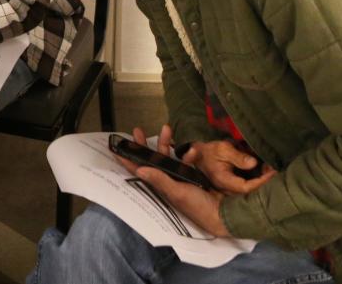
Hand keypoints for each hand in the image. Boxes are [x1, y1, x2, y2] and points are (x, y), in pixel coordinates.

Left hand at [115, 125, 229, 237]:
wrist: (226, 212)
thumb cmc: (199, 207)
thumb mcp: (177, 193)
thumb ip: (160, 180)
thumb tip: (139, 169)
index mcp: (160, 186)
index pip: (139, 171)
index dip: (128, 160)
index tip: (115, 148)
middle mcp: (168, 180)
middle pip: (151, 159)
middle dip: (144, 145)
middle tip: (137, 130)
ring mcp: (180, 176)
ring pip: (168, 156)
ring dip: (166, 143)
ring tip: (166, 129)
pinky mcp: (194, 172)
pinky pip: (186, 158)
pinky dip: (189, 152)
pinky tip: (194, 149)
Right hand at [183, 139, 276, 194]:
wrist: (198, 154)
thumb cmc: (209, 151)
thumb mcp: (222, 149)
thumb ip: (238, 157)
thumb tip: (253, 163)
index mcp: (223, 180)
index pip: (246, 187)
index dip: (261, 181)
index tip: (272, 172)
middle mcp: (226, 188)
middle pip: (250, 192)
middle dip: (264, 181)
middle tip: (273, 169)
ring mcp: (229, 188)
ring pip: (249, 190)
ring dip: (261, 180)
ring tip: (270, 169)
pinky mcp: (232, 185)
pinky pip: (247, 186)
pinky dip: (256, 180)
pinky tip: (262, 171)